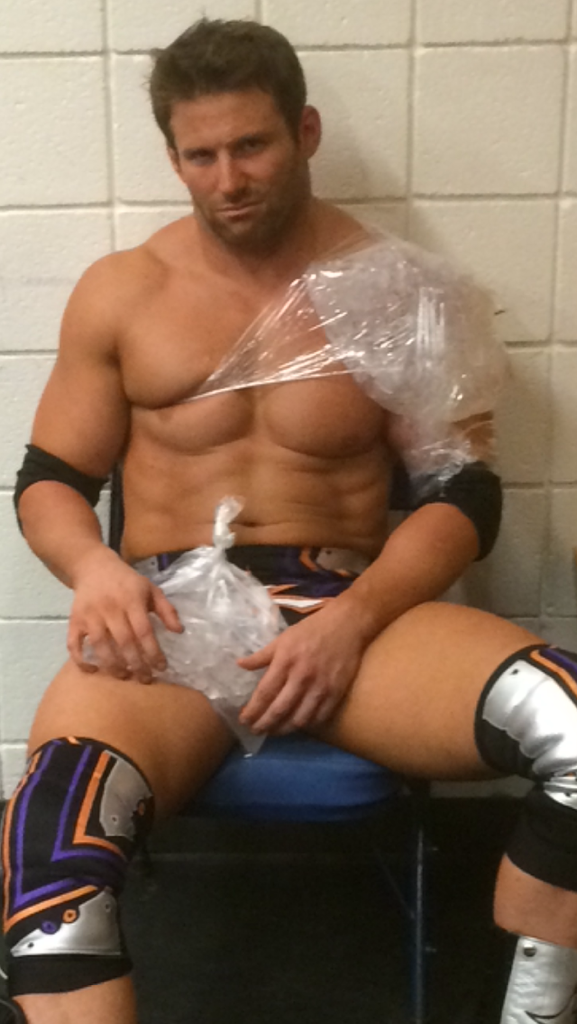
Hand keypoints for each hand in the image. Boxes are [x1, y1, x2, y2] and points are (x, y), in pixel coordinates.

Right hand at [67, 546, 181, 681]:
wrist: (93, 567)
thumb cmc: (127, 582)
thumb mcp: (151, 589)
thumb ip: (166, 610)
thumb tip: (179, 631)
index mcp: (131, 600)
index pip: (143, 631)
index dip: (153, 652)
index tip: (161, 668)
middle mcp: (110, 608)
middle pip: (123, 642)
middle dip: (136, 664)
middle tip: (145, 679)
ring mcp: (90, 615)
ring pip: (100, 646)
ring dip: (112, 666)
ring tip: (124, 676)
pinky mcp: (74, 620)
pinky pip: (73, 644)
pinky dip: (81, 660)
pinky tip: (93, 671)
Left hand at [237, 602, 368, 735]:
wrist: (346, 625)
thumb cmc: (311, 630)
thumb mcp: (282, 638)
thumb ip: (261, 656)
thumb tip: (239, 665)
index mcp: (285, 661)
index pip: (264, 693)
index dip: (252, 710)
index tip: (243, 719)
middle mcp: (301, 677)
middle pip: (279, 710)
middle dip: (264, 724)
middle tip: (255, 730)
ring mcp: (321, 687)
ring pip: (299, 719)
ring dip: (283, 729)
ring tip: (274, 731)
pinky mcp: (337, 692)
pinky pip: (319, 717)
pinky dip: (306, 725)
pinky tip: (297, 724)